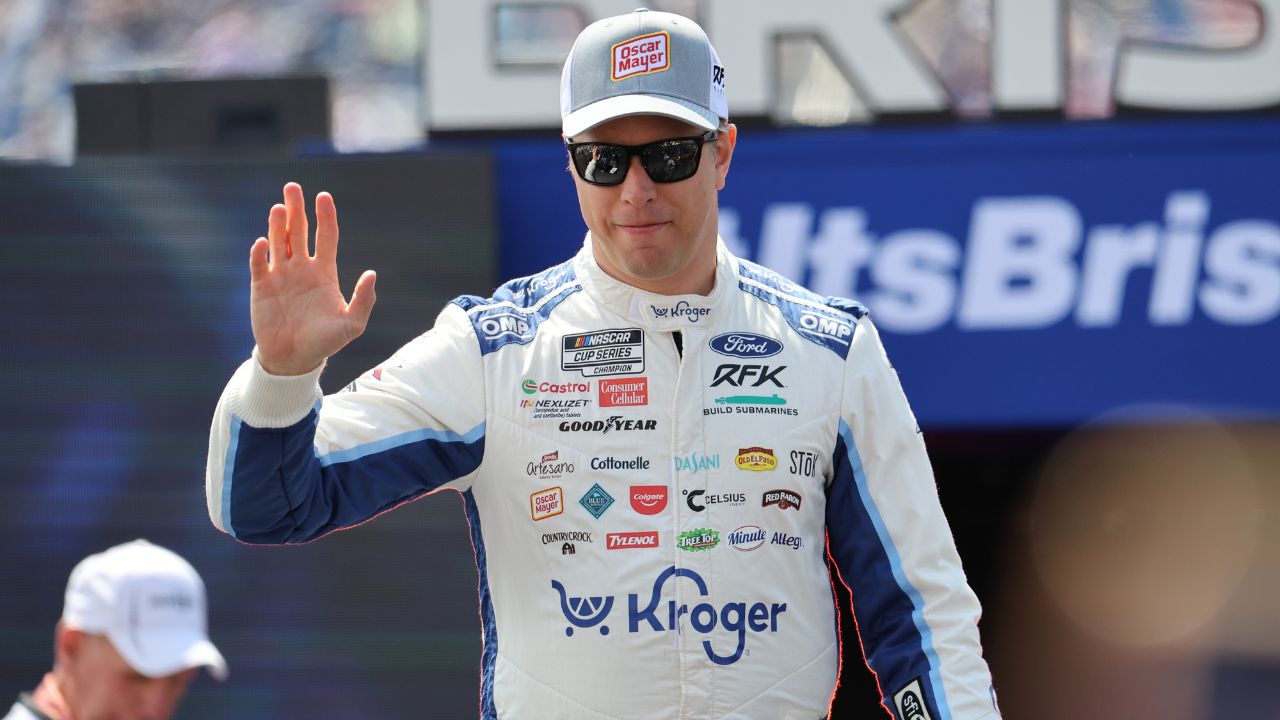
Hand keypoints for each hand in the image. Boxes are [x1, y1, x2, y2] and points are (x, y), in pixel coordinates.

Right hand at [249, 182, 376, 375]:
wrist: (294, 359)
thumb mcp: (351, 324)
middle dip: (296, 209)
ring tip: (279, 207)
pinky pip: (259, 264)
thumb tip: (372, 273)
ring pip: (278, 241)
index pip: (326, 236)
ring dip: (278, 224)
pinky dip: (260, 252)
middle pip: (299, 231)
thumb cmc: (325, 342)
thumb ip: (363, 300)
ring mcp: (280, 275)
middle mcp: (301, 268)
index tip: (324, 196)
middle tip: (293, 186)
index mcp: (324, 272)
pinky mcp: (261, 286)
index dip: (325, 216)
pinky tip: (264, 243)